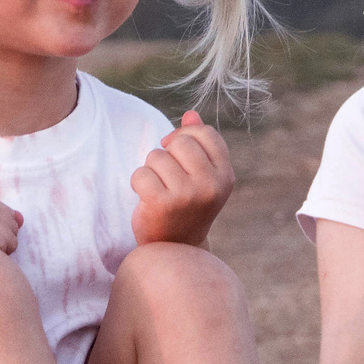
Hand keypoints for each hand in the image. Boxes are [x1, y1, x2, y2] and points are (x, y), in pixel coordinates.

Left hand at [130, 110, 233, 245]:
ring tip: (158, 189)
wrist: (175, 249)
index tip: (175, 151)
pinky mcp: (162, 204)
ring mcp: (188, 196)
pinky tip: (146, 198)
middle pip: (180, 142)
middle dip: (166, 154)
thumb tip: (190, 114)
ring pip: (157, 156)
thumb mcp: (199, 176)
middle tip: (166, 177)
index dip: (184, 136)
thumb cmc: (186, 206)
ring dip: (151, 169)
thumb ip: (198, 144)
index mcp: (225, 176)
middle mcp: (211, 186)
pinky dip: (138, 182)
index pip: (204, 134)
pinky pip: (141, 173)